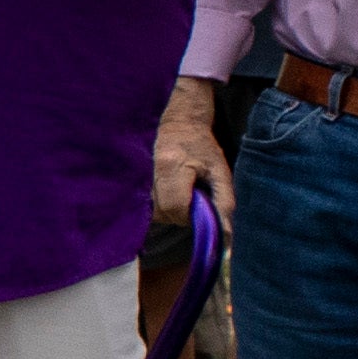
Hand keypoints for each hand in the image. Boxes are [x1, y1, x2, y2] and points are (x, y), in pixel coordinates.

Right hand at [151, 78, 229, 232]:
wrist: (177, 122)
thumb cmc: (202, 146)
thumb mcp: (220, 171)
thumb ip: (224, 202)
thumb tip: (225, 236)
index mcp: (172, 166)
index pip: (175, 207)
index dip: (189, 214)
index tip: (199, 205)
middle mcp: (149, 172)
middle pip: (161, 212)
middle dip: (179, 214)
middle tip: (191, 199)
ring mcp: (137, 175)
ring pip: (151, 212)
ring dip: (168, 210)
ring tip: (179, 193)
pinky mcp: (132, 180)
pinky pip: (143, 206)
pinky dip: (156, 206)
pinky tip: (166, 194)